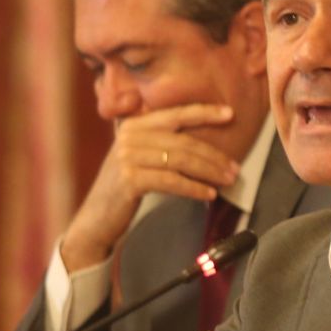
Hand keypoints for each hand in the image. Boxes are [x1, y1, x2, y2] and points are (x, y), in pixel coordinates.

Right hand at [58, 103, 239, 268]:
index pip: (175, 113)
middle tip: (234, 168)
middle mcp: (130, 136)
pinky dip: (194, 187)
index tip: (229, 113)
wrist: (96, 218)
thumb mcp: (138, 157)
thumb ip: (161, 143)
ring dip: (209, 171)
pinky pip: (172, 181)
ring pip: (180, 160)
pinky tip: (208, 194)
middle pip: (183, 141)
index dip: (204, 112)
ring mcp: (128, 157)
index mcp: (134, 125)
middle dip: (214, 155)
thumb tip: (204, 145)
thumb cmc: (125, 188)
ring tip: (227, 181)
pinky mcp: (130, 179)